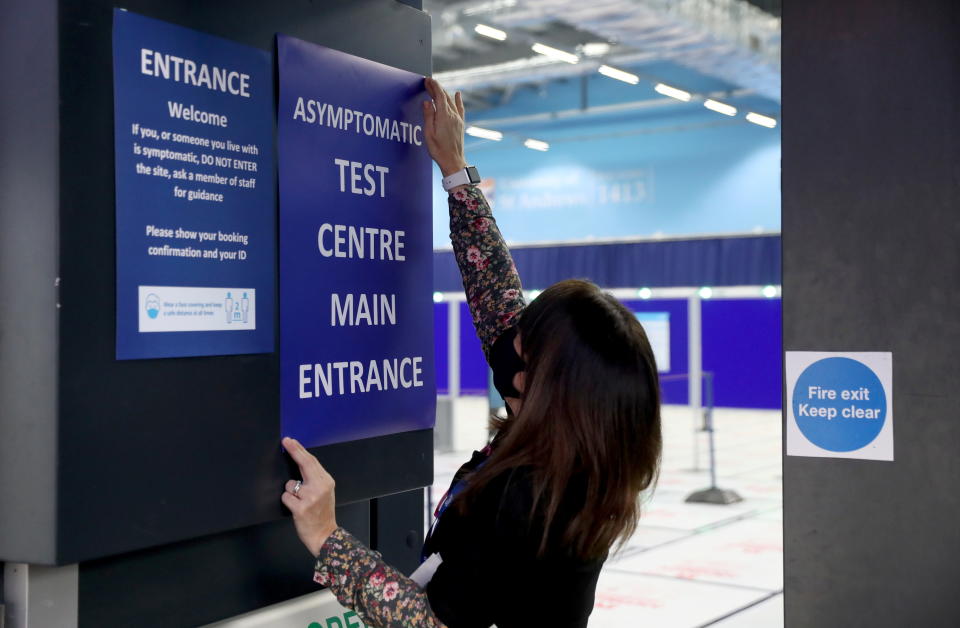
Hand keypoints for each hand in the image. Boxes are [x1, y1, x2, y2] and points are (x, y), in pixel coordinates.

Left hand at [281, 436, 337, 556]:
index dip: (300, 450)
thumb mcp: (325, 493)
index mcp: (327, 481)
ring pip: (290, 484)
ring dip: (290, 491)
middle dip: (294, 450)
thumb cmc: (323, 514)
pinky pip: (286, 497)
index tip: (291, 441)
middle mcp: (320, 487)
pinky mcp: (301, 508)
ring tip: (299, 502)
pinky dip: (287, 501)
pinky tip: (295, 508)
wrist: (325, 535)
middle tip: (286, 441)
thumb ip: (315, 479)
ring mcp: (310, 498)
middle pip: (304, 464)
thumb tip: (300, 463)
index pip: (312, 461)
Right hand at [422, 77, 467, 176]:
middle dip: (436, 87)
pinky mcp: (460, 124)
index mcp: (444, 116)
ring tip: (436, 88)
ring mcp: (458, 119)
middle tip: (428, 82)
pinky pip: (460, 108)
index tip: (427, 80)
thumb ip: (428, 116)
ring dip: (444, 93)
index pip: (439, 95)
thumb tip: (427, 102)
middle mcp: (453, 115)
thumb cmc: (439, 150)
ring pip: (451, 101)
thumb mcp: (429, 133)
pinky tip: (458, 94)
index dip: (433, 86)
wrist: (453, 161)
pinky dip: (458, 100)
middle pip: (444, 96)